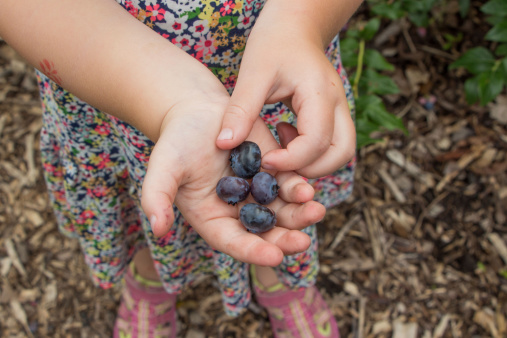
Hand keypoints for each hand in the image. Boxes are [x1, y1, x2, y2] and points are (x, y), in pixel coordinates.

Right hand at [141, 92, 325, 266]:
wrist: (199, 111)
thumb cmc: (178, 140)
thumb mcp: (164, 166)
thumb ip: (156, 196)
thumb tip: (157, 228)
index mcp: (213, 219)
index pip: (233, 242)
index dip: (253, 251)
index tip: (274, 256)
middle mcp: (238, 212)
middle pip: (264, 233)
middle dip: (284, 239)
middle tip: (302, 242)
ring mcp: (257, 194)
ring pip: (282, 213)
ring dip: (299, 216)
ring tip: (315, 211)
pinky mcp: (273, 173)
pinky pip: (289, 187)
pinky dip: (299, 190)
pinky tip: (308, 189)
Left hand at [216, 14, 355, 178]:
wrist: (294, 27)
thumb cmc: (274, 43)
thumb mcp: (253, 73)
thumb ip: (240, 110)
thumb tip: (224, 145)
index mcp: (320, 94)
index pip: (316, 141)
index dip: (290, 159)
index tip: (263, 160)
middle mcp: (339, 104)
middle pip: (341, 153)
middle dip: (309, 168)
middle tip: (276, 160)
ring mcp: (340, 109)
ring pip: (341, 152)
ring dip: (313, 162)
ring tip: (281, 144)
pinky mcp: (334, 114)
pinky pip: (332, 144)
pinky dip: (312, 153)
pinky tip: (285, 135)